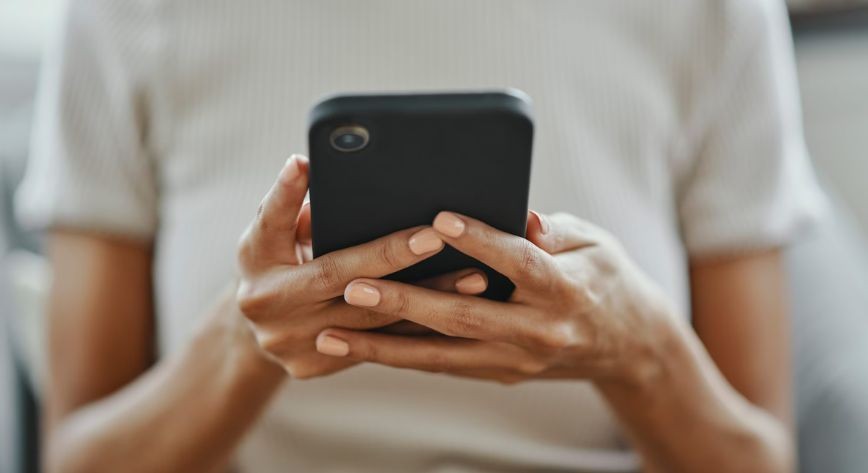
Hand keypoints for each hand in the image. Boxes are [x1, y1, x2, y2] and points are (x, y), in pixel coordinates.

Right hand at [236, 155, 488, 378]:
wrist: (256, 329)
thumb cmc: (273, 260)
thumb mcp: (268, 230)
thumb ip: (287, 203)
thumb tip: (311, 166)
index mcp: (255, 263)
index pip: (277, 224)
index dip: (295, 197)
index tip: (316, 166)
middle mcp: (270, 308)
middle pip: (339, 278)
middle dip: (392, 257)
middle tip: (438, 239)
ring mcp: (292, 344)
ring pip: (369, 320)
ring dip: (426, 299)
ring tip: (474, 278)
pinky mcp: (316, 366)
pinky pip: (378, 347)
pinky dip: (419, 327)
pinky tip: (461, 311)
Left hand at [314, 210, 672, 385]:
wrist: (630, 345)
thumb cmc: (608, 279)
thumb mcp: (594, 243)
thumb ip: (552, 231)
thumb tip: (521, 215)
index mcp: (566, 290)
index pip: (518, 263)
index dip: (479, 241)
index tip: (437, 220)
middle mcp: (539, 332)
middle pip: (464, 317)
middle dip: (405, 303)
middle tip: (353, 287)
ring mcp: (518, 360)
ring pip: (442, 355)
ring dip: (385, 346)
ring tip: (334, 335)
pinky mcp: (502, 373)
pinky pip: (445, 365)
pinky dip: (403, 357)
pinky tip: (363, 347)